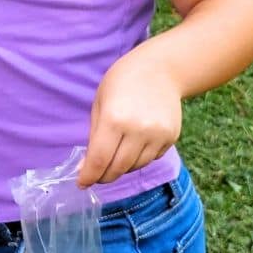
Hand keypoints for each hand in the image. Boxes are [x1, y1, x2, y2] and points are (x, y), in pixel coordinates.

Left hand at [78, 54, 181, 187]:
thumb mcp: (100, 103)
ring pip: (136, 167)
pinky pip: (151, 158)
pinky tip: (134, 145)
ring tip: (115, 157)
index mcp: (114, 119)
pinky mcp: (171, 137)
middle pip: (118, 168)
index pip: (99, 159)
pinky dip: (139, 158)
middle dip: (104, 176)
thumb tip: (85, 168)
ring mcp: (158, 135)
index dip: (89, 176)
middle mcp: (138, 130)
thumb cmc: (122, 82)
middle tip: (96, 176)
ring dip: (122, 168)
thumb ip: (94, 135)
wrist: (161, 68)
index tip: (82, 183)